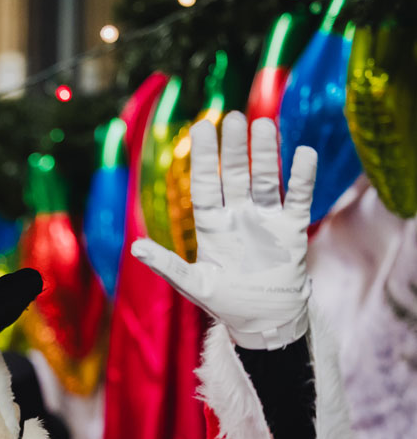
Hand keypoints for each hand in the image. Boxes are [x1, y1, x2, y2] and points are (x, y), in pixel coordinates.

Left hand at [131, 112, 316, 349]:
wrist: (263, 321)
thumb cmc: (225, 303)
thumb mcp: (193, 284)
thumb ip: (166, 265)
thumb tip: (135, 248)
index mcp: (211, 226)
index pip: (206, 185)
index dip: (204, 158)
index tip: (201, 127)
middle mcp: (238, 217)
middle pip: (235, 176)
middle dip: (233, 149)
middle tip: (232, 117)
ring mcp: (265, 221)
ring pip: (266, 179)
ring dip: (265, 154)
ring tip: (264, 125)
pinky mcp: (291, 230)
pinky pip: (298, 198)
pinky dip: (302, 177)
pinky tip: (303, 153)